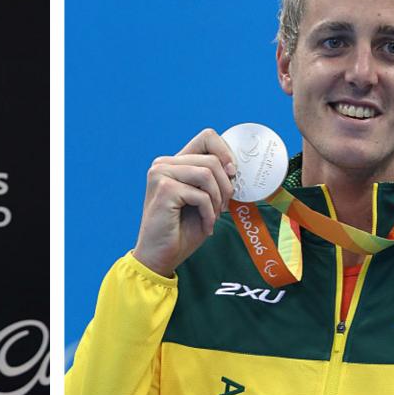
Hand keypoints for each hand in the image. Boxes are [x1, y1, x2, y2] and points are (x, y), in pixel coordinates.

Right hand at [133, 128, 235, 276]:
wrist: (160, 257)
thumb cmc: (181, 231)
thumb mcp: (204, 200)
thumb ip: (214, 179)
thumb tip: (233, 168)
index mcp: (173, 163)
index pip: (207, 137)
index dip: (226, 153)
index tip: (232, 176)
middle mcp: (163, 164)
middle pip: (212, 159)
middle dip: (226, 187)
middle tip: (222, 209)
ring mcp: (161, 174)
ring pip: (208, 174)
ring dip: (218, 201)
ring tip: (213, 217)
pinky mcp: (164, 189)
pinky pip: (201, 195)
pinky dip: (209, 214)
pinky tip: (205, 226)